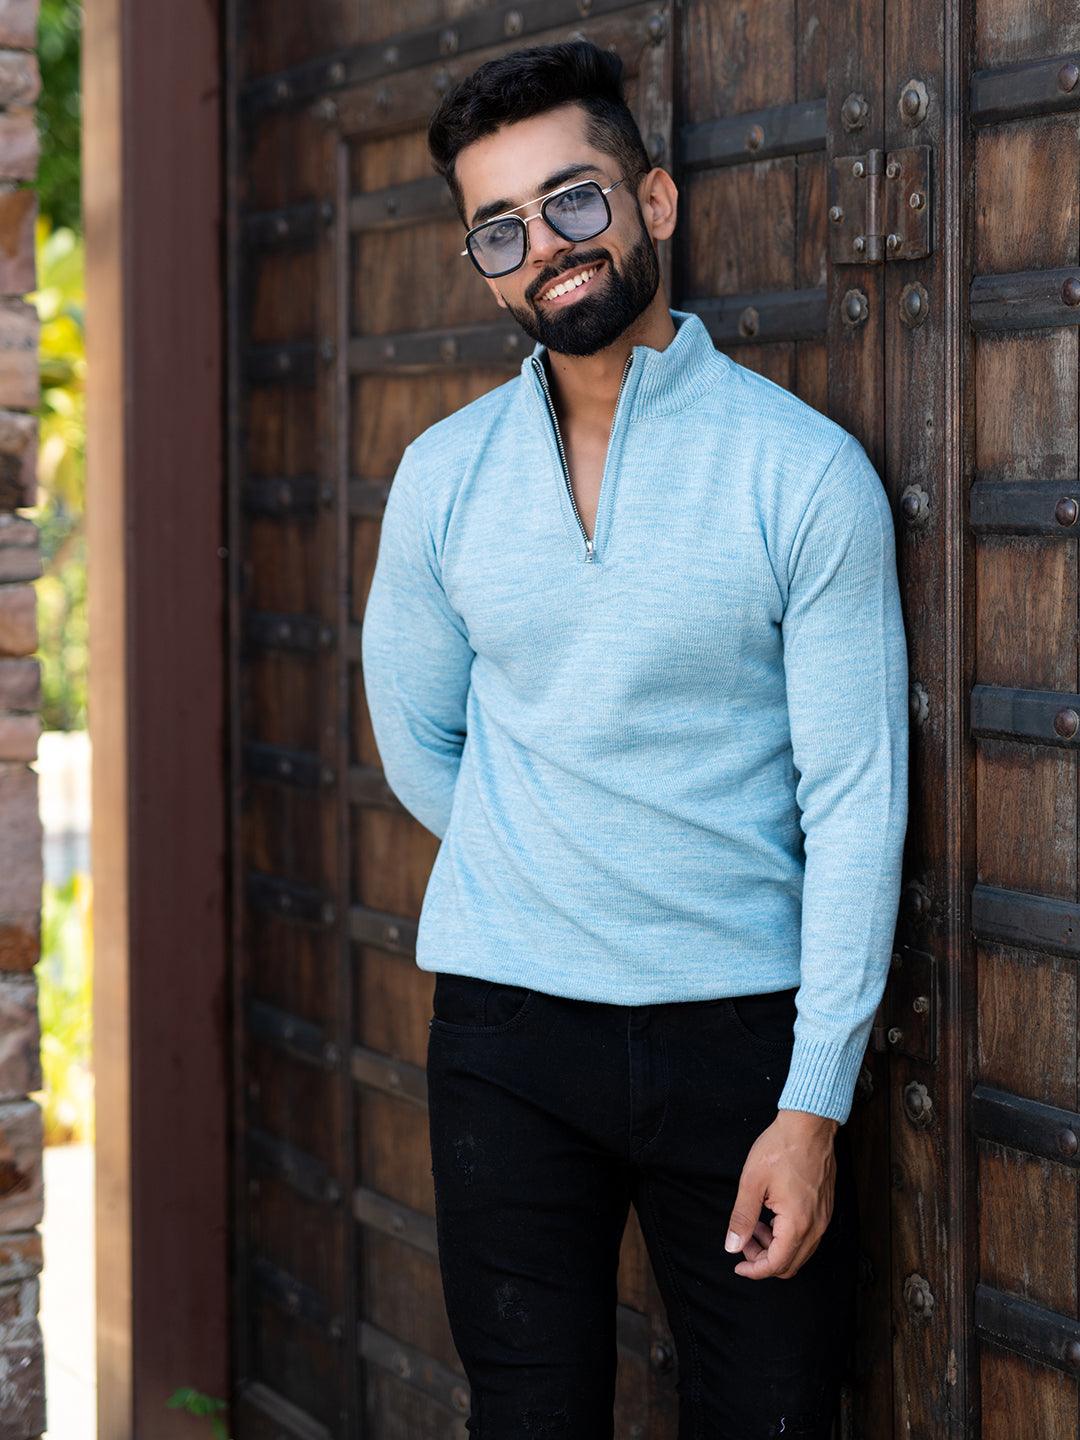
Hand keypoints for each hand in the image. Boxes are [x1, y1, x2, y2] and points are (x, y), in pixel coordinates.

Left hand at [723, 1108, 838, 1279]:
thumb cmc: (781, 1148)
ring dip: (775, 1247)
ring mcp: (823, 1217)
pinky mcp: (825, 1208)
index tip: (738, 1264)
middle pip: (790, 1264)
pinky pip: (808, 1236)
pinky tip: (771, 1214)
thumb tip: (733, 1245)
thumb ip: (742, 1217)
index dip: (754, 1270)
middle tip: (744, 1240)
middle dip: (763, 1259)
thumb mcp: (752, 1182)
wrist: (809, 1124)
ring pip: (800, 1251)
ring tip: (755, 1223)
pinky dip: (788, 1235)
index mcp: (797, 1223)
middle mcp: (816, 1226)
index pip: (776, 1264)